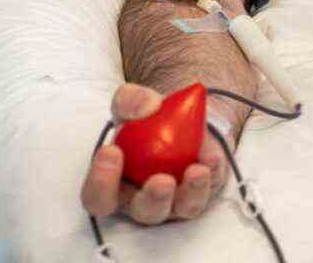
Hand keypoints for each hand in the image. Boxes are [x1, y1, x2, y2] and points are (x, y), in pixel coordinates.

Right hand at [81, 83, 237, 224]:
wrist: (183, 114)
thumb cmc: (148, 118)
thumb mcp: (134, 103)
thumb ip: (130, 101)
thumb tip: (143, 108)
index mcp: (116, 184)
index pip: (99, 198)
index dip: (101, 183)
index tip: (111, 152)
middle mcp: (145, 199)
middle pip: (145, 212)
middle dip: (154, 199)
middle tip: (162, 181)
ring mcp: (177, 200)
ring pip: (184, 208)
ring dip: (192, 192)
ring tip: (197, 170)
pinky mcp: (204, 190)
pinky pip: (212, 188)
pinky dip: (214, 172)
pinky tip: (212, 157)